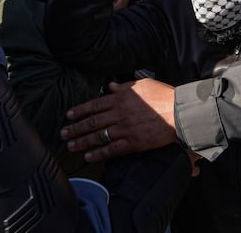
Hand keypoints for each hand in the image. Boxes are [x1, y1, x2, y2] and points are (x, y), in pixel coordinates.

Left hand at [60, 79, 177, 162]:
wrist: (177, 112)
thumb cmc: (163, 96)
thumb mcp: (142, 84)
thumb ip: (124, 86)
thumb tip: (111, 85)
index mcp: (121, 99)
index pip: (95, 105)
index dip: (80, 111)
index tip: (69, 116)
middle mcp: (119, 114)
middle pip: (93, 122)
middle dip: (76, 128)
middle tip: (63, 134)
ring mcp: (125, 129)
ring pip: (99, 137)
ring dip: (83, 142)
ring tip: (71, 146)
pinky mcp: (133, 143)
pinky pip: (112, 150)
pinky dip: (99, 154)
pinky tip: (89, 157)